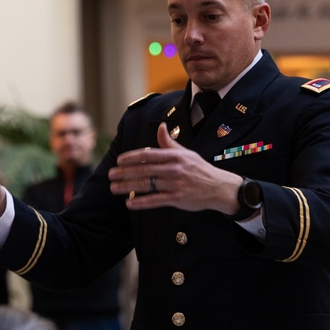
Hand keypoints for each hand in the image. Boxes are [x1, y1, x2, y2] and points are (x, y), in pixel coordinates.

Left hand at [109, 123, 242, 213]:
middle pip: (143, 170)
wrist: (218, 187)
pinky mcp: (176, 198)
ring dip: (127, 186)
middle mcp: (173, 169)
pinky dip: (140, 202)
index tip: (119, 160)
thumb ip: (169, 142)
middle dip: (124, 172)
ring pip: (146, 185)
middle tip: (110, 175)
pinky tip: (129, 202)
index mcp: (174, 156)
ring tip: (114, 188)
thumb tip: (160, 126)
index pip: (148, 155)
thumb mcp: (186, 153)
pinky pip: (154, 200)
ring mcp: (174, 184)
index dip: (131, 157)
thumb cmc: (200, 169)